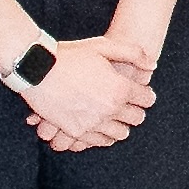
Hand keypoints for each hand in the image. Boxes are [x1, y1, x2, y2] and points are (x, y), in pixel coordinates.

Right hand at [18, 36, 159, 152]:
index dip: (146, 95)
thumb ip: (133, 54)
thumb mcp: (103, 46)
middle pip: (137, 119)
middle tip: (128, 104)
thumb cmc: (70, 55)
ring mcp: (93, 123)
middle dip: (135, 110)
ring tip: (112, 116)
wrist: (36, 69)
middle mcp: (110, 109)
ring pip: (120, 134)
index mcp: (120, 88)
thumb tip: (152, 66)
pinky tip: (98, 126)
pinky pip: (98, 141)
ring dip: (119, 125)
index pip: (147, 99)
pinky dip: (101, 136)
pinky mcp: (76, 132)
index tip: (141, 93)